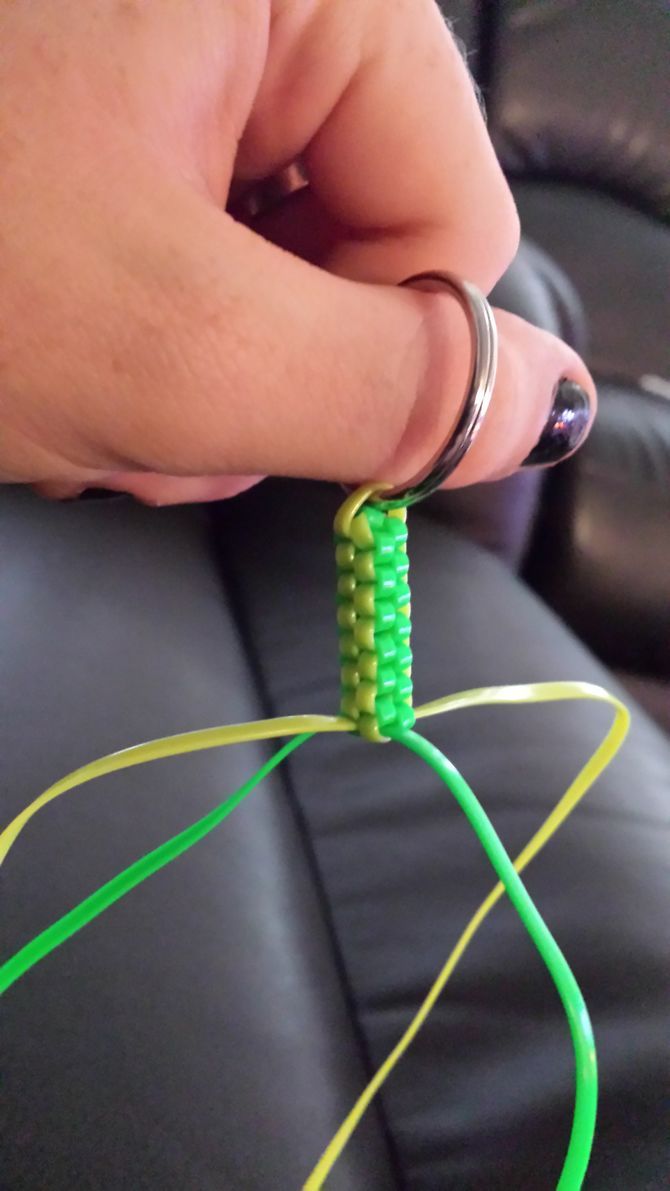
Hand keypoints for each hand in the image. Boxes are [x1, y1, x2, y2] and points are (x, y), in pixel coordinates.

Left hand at [0, 0, 594, 504]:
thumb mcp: (177, 345)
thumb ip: (391, 387)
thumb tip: (541, 406)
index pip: (456, 218)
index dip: (380, 353)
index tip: (263, 418)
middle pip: (361, 235)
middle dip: (263, 359)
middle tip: (146, 405)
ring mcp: (173, 42)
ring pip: (274, 250)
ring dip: (193, 354)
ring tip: (80, 366)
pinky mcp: (106, 88)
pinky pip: (191, 228)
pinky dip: (138, 315)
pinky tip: (61, 332)